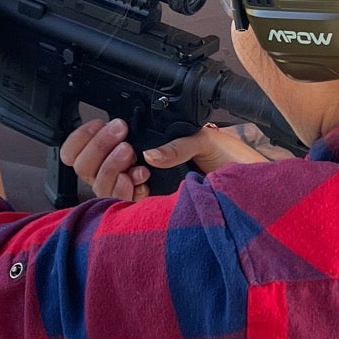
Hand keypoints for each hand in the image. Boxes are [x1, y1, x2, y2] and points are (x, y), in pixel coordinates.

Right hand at [58, 119, 280, 201]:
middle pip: (87, 168)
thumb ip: (175, 144)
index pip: (94, 150)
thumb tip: (148, 155)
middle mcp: (134, 176)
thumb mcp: (201, 141)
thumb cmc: (229, 163)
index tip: (100, 124)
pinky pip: (118, 206)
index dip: (86, 139)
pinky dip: (122, 189)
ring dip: (108, 167)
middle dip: (96, 149)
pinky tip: (140, 177)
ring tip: (130, 156)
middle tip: (121, 138)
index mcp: (141, 153)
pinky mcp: (148, 214)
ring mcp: (139, 196)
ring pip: (98, 186)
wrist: (251, 186)